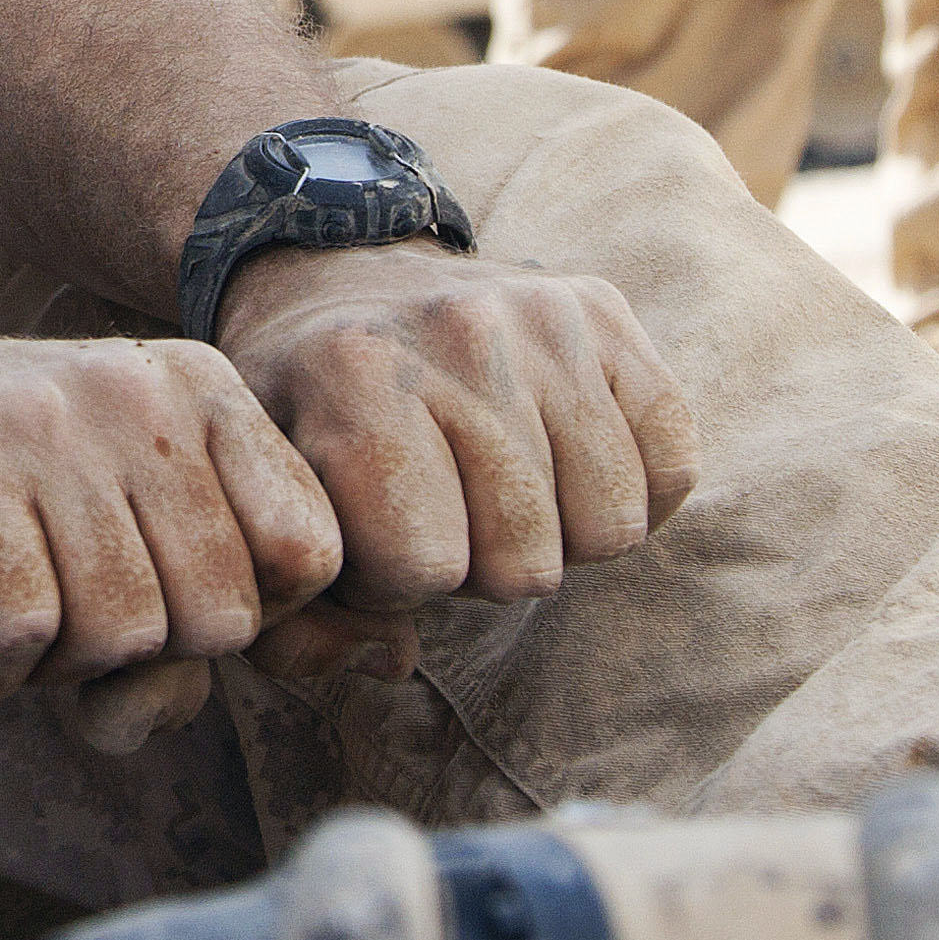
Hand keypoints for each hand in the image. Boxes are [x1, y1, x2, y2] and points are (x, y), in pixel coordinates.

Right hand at [0, 325, 345, 741]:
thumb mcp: (120, 509)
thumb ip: (224, 586)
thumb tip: (382, 665)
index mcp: (199, 389)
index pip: (311, 553)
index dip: (240, 620)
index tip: (158, 606)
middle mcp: (135, 395)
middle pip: (219, 618)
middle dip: (137, 654)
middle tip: (58, 614)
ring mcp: (43, 430)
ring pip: (121, 637)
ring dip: (49, 665)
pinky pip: (20, 639)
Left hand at [213, 243, 697, 616]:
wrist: (344, 278)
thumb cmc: (305, 417)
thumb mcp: (266, 501)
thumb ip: (293, 617)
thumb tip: (390, 661)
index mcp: (353, 370)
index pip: (425, 566)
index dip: (397, 582)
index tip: (373, 537)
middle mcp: (457, 328)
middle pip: (526, 561)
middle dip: (479, 567)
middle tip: (441, 512)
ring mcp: (544, 315)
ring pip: (609, 527)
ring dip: (555, 535)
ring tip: (494, 490)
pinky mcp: (609, 312)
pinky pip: (672, 468)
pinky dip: (628, 494)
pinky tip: (560, 466)